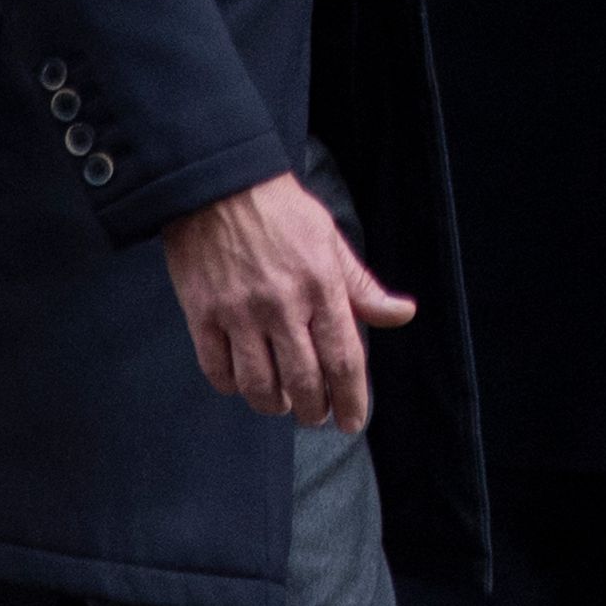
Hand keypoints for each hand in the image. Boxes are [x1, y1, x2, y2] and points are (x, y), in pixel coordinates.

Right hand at [161, 172, 414, 427]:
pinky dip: (233, 387)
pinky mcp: (202, 315)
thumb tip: (402, 314)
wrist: (218, 184)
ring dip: (275, 405)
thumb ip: (362, 288)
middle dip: (314, 410)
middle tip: (316, 416)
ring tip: (283, 404)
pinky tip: (244, 384)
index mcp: (321, 285)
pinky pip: (218, 371)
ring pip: (259, 385)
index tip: (352, 421)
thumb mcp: (330, 241)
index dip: (351, 398)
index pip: (343, 358)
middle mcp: (282, 304)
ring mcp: (239, 312)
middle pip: (304, 381)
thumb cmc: (282, 212)